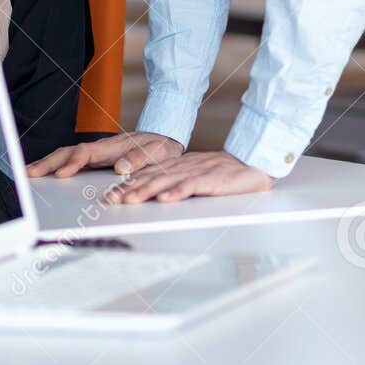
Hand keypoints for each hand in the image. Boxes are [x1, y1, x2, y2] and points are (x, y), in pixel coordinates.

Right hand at [27, 132, 183, 179]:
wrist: (163, 136)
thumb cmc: (159, 146)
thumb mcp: (156, 153)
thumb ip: (139, 159)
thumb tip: (120, 167)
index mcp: (111, 147)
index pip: (86, 153)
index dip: (72, 163)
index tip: (62, 174)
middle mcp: (99, 148)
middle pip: (67, 152)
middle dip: (47, 162)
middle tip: (29, 173)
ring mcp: (95, 153)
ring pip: (65, 155)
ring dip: (46, 163)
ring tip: (28, 173)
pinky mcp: (95, 158)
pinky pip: (71, 160)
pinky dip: (55, 165)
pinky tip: (45, 173)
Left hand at [102, 150, 273, 205]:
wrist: (253, 165)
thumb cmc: (224, 173)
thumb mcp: (194, 175)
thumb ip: (175, 181)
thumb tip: (153, 193)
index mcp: (178, 166)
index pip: (148, 174)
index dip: (128, 183)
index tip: (111, 194)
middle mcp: (183, 166)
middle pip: (152, 177)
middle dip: (129, 188)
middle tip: (112, 198)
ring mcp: (196, 172)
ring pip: (166, 181)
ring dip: (146, 190)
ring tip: (130, 199)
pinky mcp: (211, 179)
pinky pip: (191, 186)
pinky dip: (177, 192)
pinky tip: (164, 199)